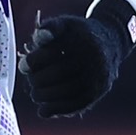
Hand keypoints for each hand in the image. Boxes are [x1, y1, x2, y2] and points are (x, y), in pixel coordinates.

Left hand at [20, 0, 134, 118]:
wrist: (111, 43)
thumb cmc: (80, 34)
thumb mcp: (67, 23)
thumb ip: (50, 27)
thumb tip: (38, 37)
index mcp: (83, 39)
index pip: (53, 53)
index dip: (35, 61)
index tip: (24, 65)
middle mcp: (94, 59)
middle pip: (59, 73)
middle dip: (38, 79)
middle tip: (31, 80)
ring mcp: (98, 77)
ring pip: (67, 92)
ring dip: (45, 97)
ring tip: (35, 94)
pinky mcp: (98, 92)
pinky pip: (76, 105)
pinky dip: (57, 109)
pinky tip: (44, 111)